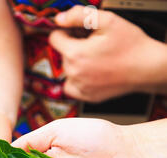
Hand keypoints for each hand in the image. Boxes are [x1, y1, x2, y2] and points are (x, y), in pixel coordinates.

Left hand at [49, 6, 166, 101]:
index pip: (55, 38)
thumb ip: (80, 16)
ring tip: (96, 58)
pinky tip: (92, 72)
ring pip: (67, 69)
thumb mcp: (108, 21)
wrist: (148, 67)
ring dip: (76, 62)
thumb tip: (59, 19)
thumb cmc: (131, 44)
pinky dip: (77, 79)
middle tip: (94, 44)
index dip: (66, 31)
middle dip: (73, 46)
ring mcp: (80, 86)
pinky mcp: (86, 96)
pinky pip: (71, 86)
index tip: (79, 32)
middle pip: (62, 54)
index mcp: (75, 54)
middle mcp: (74, 73)